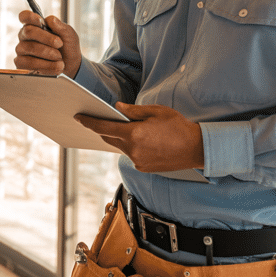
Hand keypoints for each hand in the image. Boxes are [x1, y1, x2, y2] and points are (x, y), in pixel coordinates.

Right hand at [14, 10, 81, 77]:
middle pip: (28, 31)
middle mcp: (25, 36)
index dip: (30, 17)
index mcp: (34, 25)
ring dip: (48, 53)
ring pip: (29, 48)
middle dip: (47, 38)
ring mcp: (22, 50)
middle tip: (59, 44)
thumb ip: (61, 26)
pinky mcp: (22, 64)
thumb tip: (51, 20)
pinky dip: (46, 66)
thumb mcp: (69, 34)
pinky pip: (29, 64)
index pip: (24, 16)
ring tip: (59, 58)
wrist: (70, 65)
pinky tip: (55, 66)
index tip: (40, 21)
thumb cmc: (67, 47)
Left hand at [75, 103, 203, 172]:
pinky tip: (143, 140)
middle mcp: (133, 150)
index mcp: (134, 134)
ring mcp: (138, 161)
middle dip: (105, 129)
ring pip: (121, 147)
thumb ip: (133, 111)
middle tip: (102, 119)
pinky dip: (132, 147)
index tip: (78, 117)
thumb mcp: (156, 111)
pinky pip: (131, 155)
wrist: (196, 149)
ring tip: (129, 128)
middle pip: (110, 138)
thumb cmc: (178, 126)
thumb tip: (116, 109)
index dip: (89, 122)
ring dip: (121, 138)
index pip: (103, 128)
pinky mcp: (143, 168)